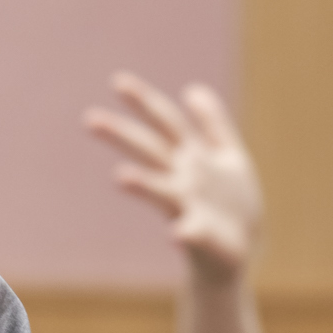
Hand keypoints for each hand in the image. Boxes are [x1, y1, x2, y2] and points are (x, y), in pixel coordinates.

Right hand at [84, 74, 264, 279]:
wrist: (243, 251)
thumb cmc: (230, 205)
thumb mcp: (228, 156)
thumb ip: (213, 124)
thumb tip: (192, 89)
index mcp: (191, 158)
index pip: (165, 123)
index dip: (144, 101)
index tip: (117, 81)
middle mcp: (183, 179)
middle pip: (151, 151)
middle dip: (122, 135)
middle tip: (89, 119)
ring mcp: (190, 208)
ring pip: (162, 192)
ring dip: (143, 184)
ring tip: (121, 177)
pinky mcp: (203, 238)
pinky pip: (194, 235)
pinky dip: (186, 234)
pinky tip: (177, 234)